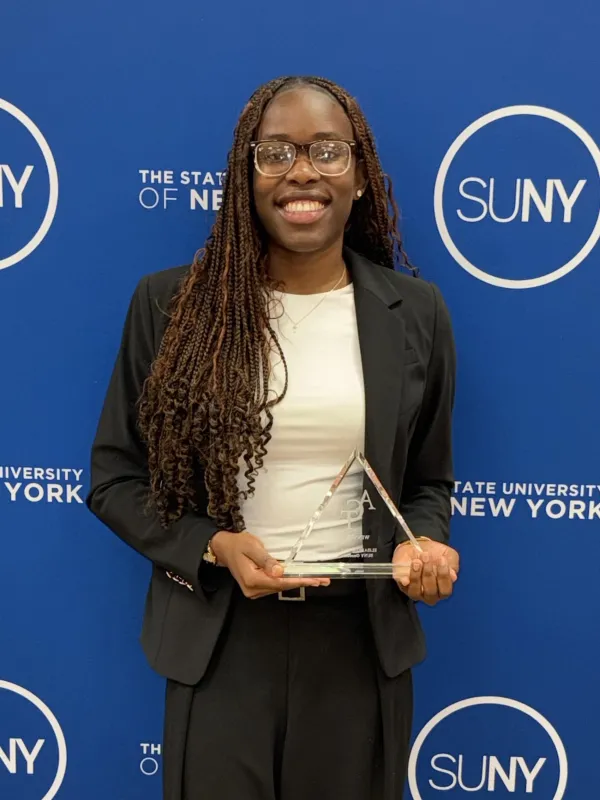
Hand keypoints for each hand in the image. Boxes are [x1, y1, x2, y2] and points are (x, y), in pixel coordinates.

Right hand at [211, 531, 329, 598]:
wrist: (224, 548)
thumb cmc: (238, 544)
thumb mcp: (252, 547)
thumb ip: (266, 560)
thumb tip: (280, 571)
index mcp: (252, 579)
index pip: (280, 582)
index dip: (299, 580)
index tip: (314, 580)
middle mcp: (253, 589)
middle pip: (282, 586)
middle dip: (302, 582)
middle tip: (322, 580)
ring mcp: (254, 591)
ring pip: (279, 587)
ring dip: (296, 582)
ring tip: (315, 579)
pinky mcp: (256, 589)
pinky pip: (275, 586)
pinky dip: (287, 581)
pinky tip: (299, 578)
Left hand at [393, 539, 458, 605]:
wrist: (419, 546)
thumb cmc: (436, 554)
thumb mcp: (448, 555)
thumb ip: (452, 565)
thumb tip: (453, 576)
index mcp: (442, 589)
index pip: (445, 590)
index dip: (444, 576)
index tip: (441, 559)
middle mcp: (430, 594)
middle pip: (430, 592)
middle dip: (428, 574)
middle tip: (426, 557)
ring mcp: (416, 592)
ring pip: (415, 592)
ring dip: (416, 576)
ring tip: (416, 562)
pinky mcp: (403, 586)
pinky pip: (403, 588)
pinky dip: (404, 582)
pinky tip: (405, 577)